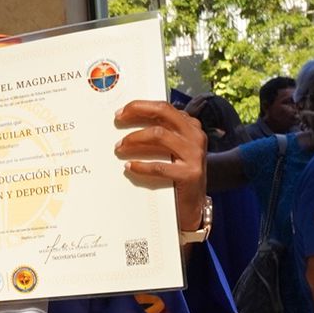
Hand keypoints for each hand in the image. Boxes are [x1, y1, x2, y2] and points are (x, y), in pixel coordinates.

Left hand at [115, 100, 206, 232]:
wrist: (193, 206)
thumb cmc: (176, 173)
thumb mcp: (172, 149)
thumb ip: (160, 134)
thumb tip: (127, 120)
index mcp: (191, 126)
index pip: (163, 107)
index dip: (140, 106)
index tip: (120, 112)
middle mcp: (195, 136)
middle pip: (163, 112)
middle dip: (137, 111)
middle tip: (117, 119)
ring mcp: (195, 155)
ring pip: (159, 135)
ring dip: (134, 139)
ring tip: (119, 147)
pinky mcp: (190, 174)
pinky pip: (159, 166)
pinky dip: (141, 166)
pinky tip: (129, 167)